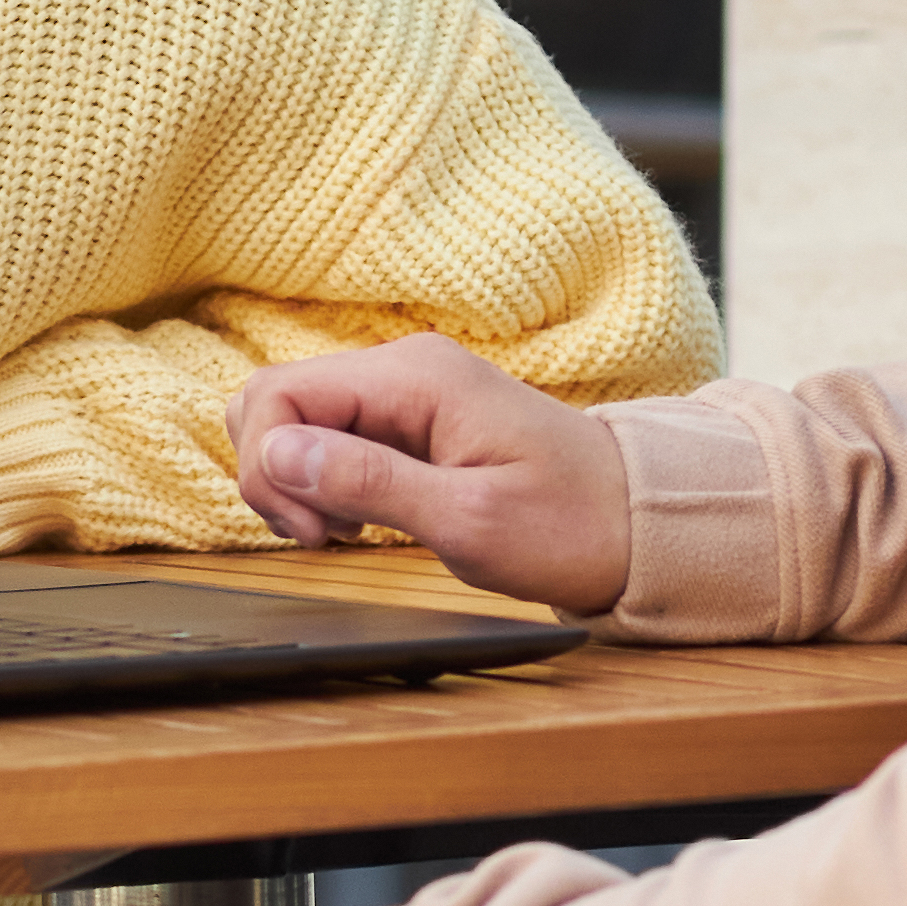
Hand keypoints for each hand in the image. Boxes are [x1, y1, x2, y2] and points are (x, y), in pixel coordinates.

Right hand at [228, 337, 631, 613]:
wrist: (638, 525)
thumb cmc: (573, 525)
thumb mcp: (470, 520)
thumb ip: (369, 483)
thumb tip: (279, 454)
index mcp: (415, 378)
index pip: (278, 393)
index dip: (268, 466)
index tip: (311, 532)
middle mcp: (403, 370)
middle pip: (273, 399)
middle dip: (271, 472)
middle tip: (321, 535)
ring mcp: (405, 395)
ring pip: (295, 420)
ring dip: (293, 481)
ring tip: (345, 530)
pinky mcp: (410, 424)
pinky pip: (331, 440)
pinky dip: (324, 484)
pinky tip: (361, 521)